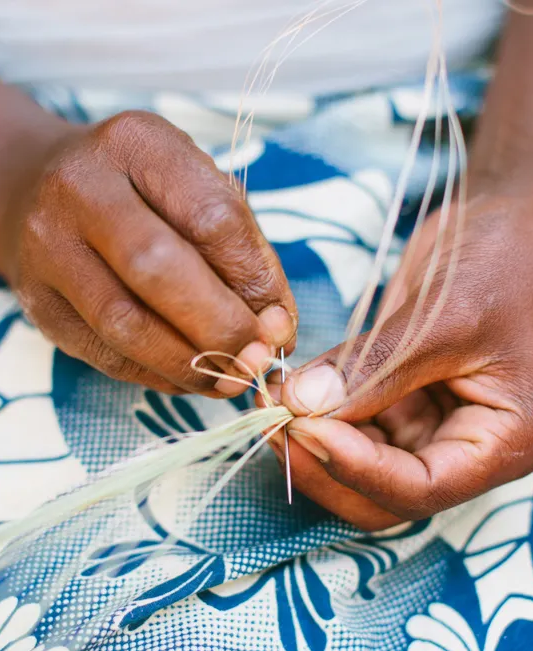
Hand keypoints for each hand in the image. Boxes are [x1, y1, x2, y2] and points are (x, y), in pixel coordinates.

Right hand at [3, 111, 295, 393]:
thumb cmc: (141, 193)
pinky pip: (106, 356)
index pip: (210, 217)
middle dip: (221, 327)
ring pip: (126, 324)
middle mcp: (81, 189)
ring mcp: (49, 250)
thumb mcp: (197, 191)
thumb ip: (243, 252)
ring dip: (192, 365)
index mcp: (137, 144)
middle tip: (258, 358)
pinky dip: (161, 376)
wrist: (37, 189)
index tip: (281, 321)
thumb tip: (276, 330)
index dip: (255, 281)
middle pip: (158, 269)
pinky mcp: (41, 306)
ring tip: (232, 378)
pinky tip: (192, 376)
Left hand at [268, 190, 532, 529]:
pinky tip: (285, 389)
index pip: (421, 489)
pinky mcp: (397, 401)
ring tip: (269, 400)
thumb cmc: (510, 260)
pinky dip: (314, 414)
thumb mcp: (448, 316)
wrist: (511, 221)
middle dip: (322, 465)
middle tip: (273, 421)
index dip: (358, 469)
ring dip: (308, 442)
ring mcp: (426, 426)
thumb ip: (376, 367)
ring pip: (356, 467)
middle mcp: (462, 447)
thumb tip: (301, 405)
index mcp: (501, 442)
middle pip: (382, 495)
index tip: (305, 427)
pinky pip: (349, 426)